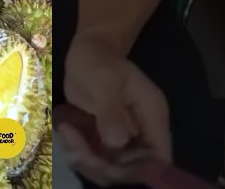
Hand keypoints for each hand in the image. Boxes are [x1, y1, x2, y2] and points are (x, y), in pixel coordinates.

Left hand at [60, 37, 171, 185]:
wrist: (88, 53)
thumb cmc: (98, 61)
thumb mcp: (104, 80)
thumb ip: (111, 111)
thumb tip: (117, 142)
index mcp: (153, 117)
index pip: (158, 159)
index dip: (137, 170)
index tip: (108, 164)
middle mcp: (143, 132)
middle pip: (133, 169)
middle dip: (104, 166)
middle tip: (76, 149)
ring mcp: (125, 137)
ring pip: (112, 167)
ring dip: (87, 160)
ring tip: (67, 134)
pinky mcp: (107, 139)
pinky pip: (97, 158)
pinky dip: (80, 153)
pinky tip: (66, 132)